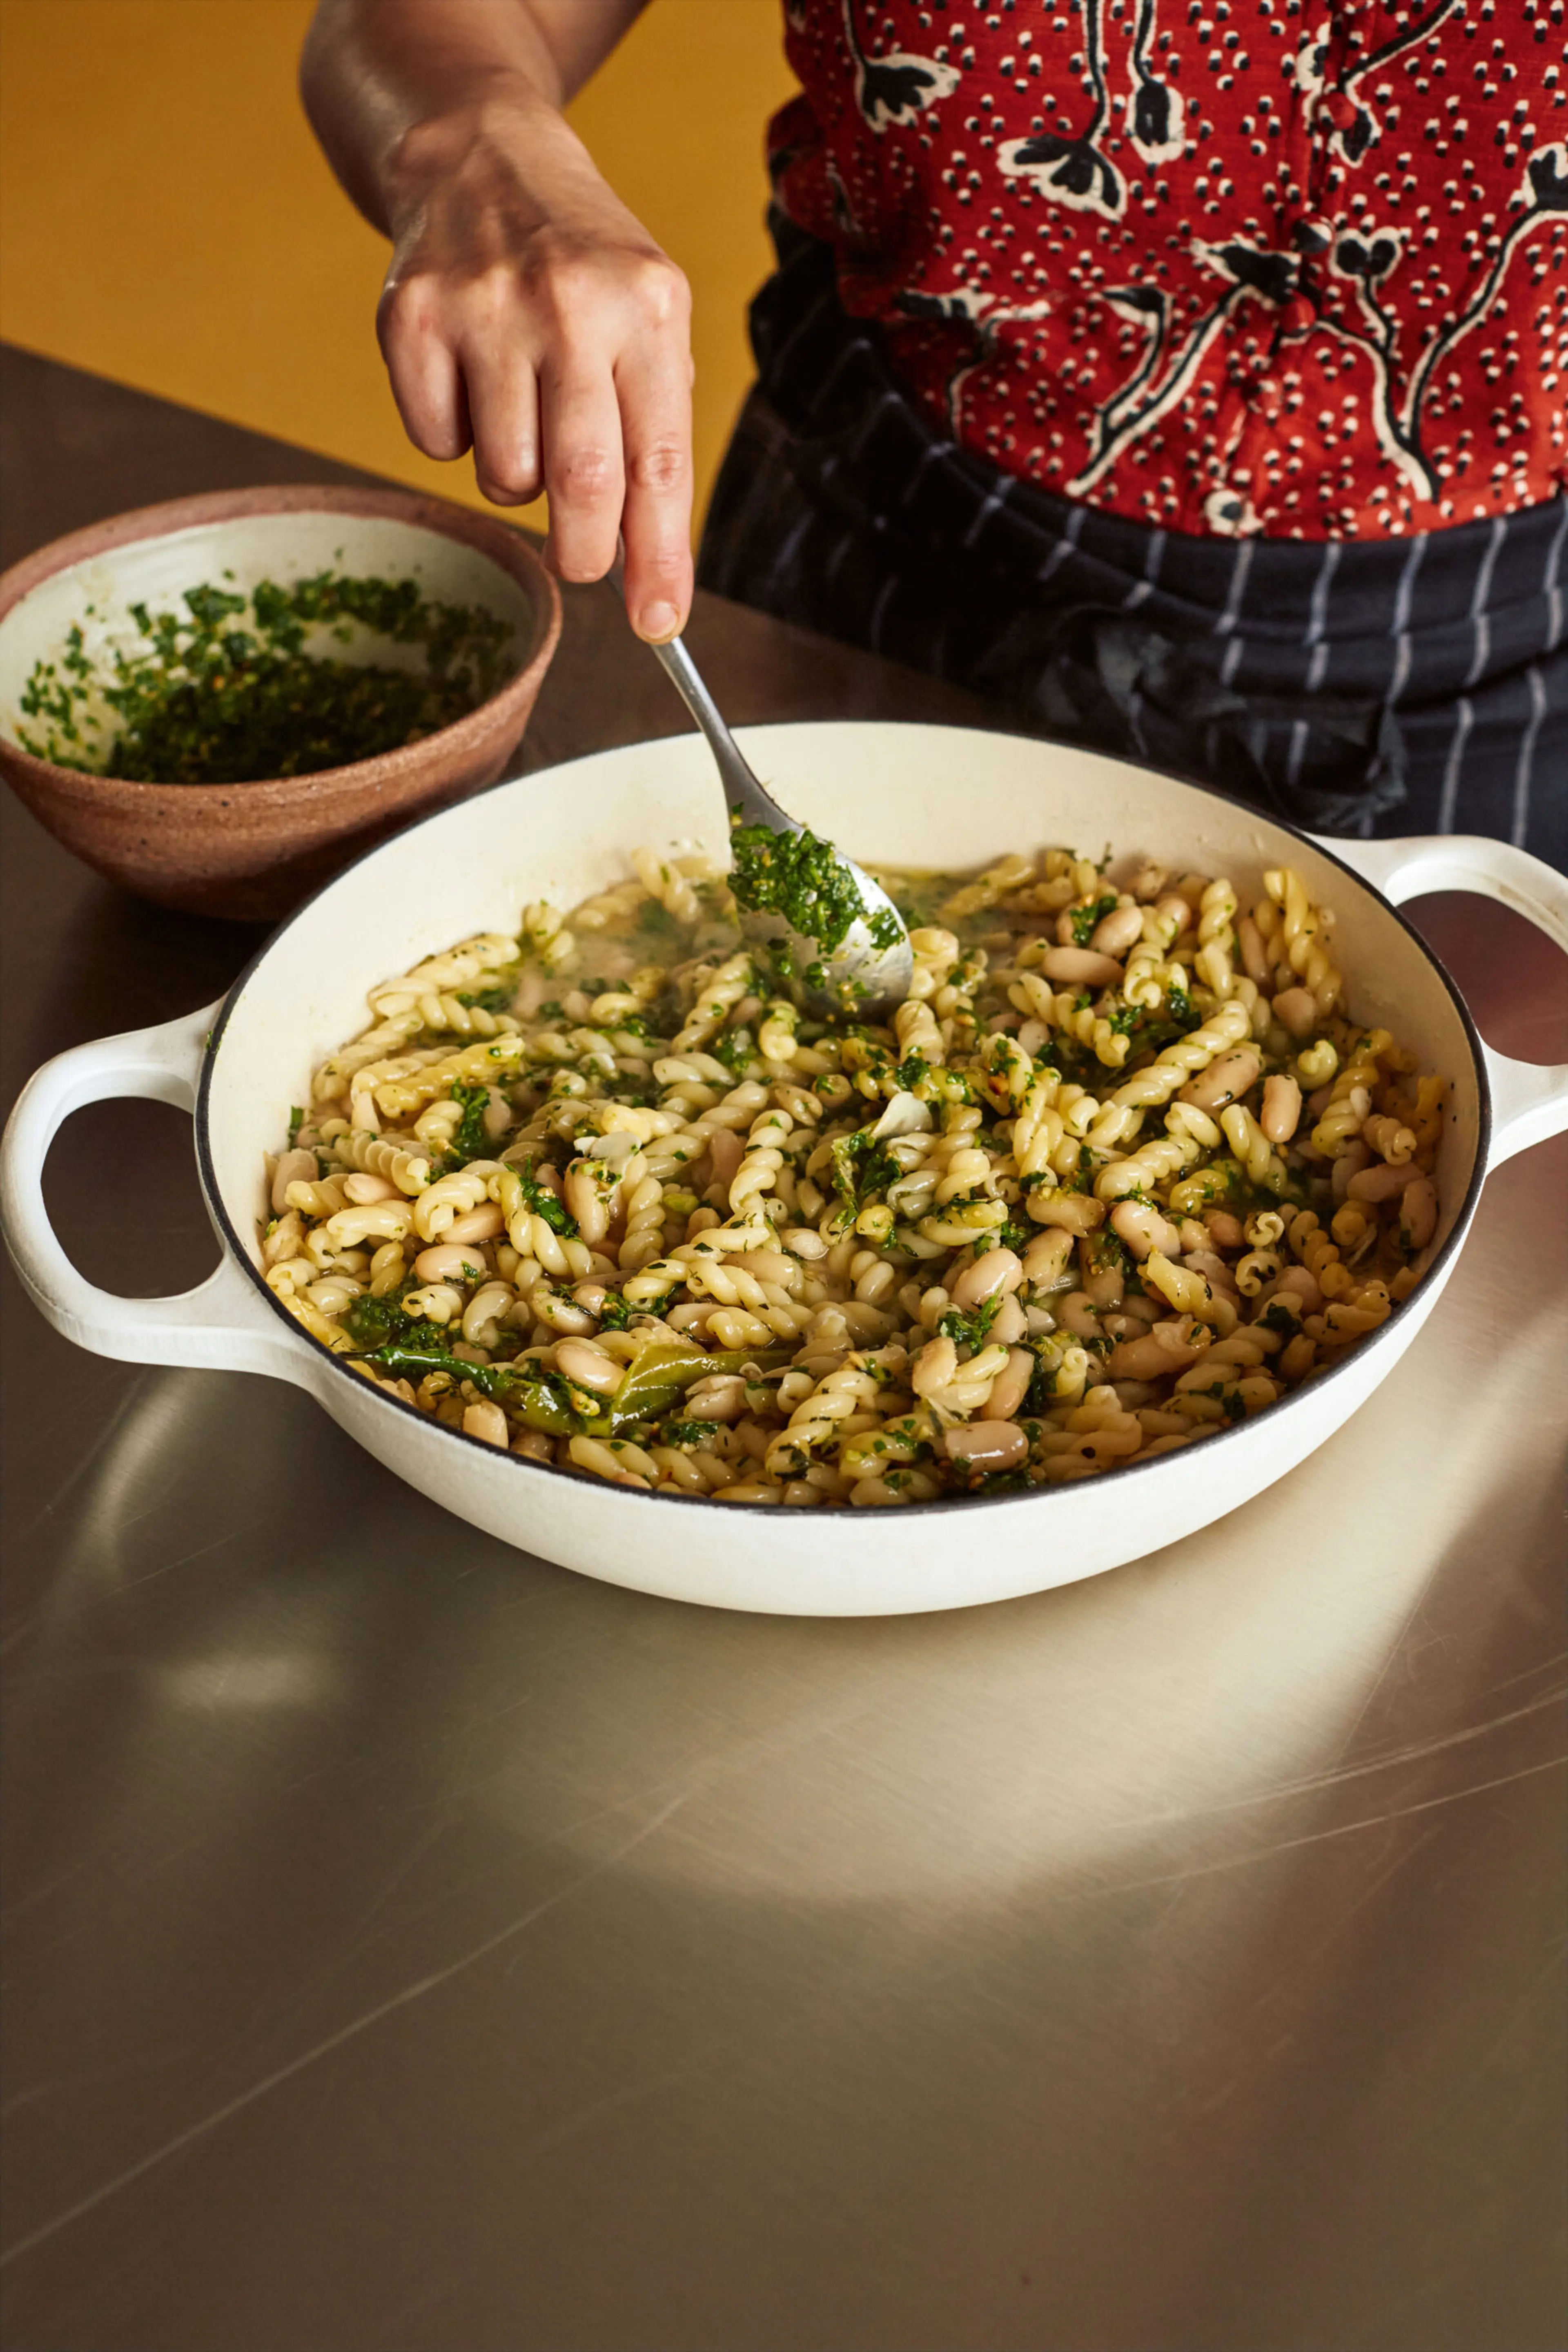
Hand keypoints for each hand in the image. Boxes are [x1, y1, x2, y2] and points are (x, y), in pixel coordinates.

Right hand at [377, 101, 692, 640]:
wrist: (480, 158)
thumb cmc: (581, 267)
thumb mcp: (648, 326)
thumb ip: (656, 442)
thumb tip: (655, 577)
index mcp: (648, 309)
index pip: (660, 466)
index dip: (661, 560)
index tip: (659, 625)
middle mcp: (569, 303)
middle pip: (582, 485)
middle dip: (585, 551)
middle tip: (581, 560)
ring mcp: (483, 308)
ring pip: (505, 477)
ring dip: (517, 480)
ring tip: (523, 413)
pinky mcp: (411, 320)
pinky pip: (438, 444)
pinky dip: (455, 438)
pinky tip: (470, 378)